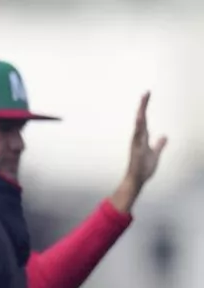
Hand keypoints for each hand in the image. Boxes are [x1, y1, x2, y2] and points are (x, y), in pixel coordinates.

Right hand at [112, 92, 167, 211]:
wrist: (136, 181)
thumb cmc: (143, 169)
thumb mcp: (155, 154)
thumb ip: (159, 145)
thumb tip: (164, 136)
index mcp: (142, 138)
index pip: (144, 120)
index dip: (145, 108)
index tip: (147, 95)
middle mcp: (138, 138)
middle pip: (141, 119)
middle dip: (143, 106)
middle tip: (146, 92)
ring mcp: (136, 143)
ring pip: (139, 125)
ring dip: (141, 113)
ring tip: (143, 101)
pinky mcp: (136, 149)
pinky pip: (138, 136)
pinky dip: (139, 126)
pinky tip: (140, 119)